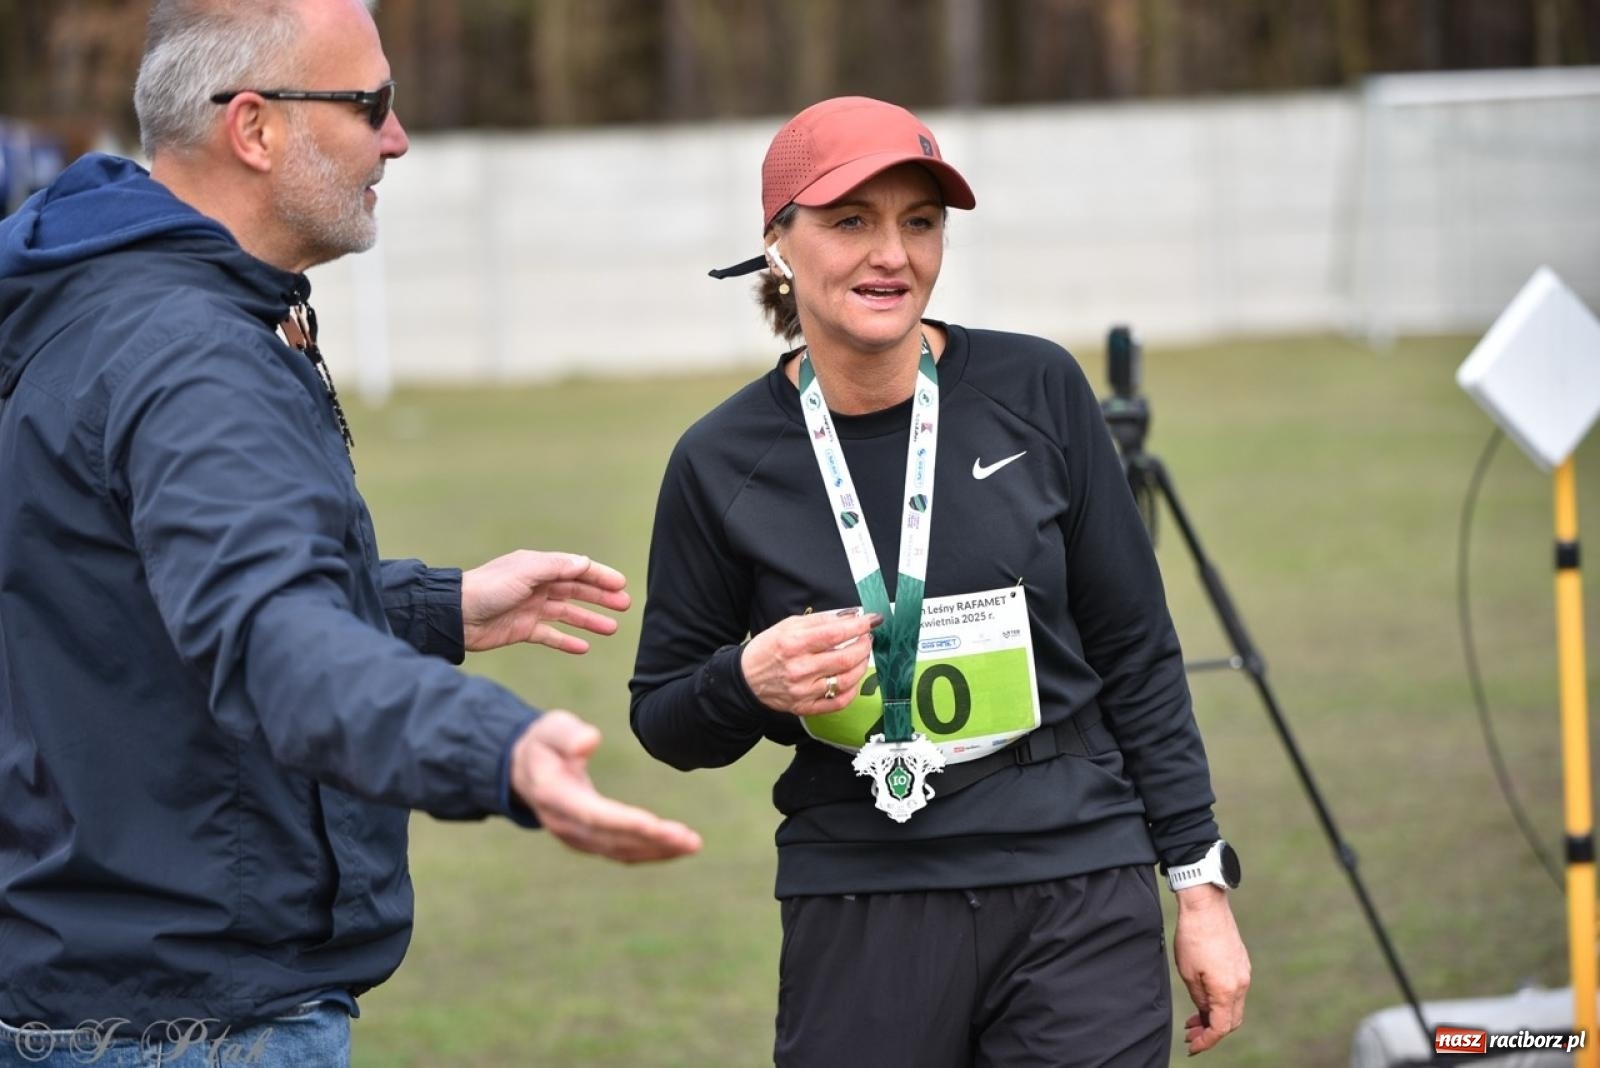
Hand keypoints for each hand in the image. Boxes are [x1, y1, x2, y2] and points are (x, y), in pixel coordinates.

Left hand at [461, 550, 629, 653]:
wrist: (455, 615)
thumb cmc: (488, 588)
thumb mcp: (525, 572)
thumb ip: (556, 567)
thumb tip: (585, 563)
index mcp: (538, 567)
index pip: (576, 570)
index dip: (599, 576)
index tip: (621, 584)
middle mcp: (536, 586)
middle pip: (576, 591)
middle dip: (601, 598)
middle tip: (625, 606)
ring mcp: (530, 608)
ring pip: (568, 614)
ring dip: (589, 620)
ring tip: (611, 628)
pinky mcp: (522, 629)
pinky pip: (550, 635)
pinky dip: (566, 641)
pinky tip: (584, 648)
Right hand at [510, 711, 701, 862]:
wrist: (525, 769)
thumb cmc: (544, 743)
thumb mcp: (549, 729)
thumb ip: (567, 735)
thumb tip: (590, 740)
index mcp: (553, 796)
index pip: (592, 814)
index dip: (625, 822)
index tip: (656, 824)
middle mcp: (564, 824)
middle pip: (612, 839)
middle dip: (652, 841)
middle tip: (690, 840)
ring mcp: (576, 838)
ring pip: (620, 851)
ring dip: (657, 851)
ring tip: (692, 844)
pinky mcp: (590, 841)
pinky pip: (622, 852)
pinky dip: (650, 852)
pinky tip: (677, 847)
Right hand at [740, 610, 879, 714]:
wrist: (746, 679)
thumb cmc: (767, 649)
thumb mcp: (788, 625)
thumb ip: (820, 620)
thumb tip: (849, 617)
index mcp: (793, 644)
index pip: (835, 634)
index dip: (858, 626)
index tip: (871, 620)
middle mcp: (799, 669)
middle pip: (845, 659)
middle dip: (864, 646)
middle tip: (866, 638)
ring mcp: (804, 691)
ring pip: (847, 680)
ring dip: (862, 665)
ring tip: (861, 655)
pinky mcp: (806, 707)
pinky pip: (839, 702)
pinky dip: (852, 690)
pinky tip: (852, 678)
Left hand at [1173, 885, 1250, 1054]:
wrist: (1206, 904)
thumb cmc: (1193, 936)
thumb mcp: (1188, 973)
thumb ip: (1199, 998)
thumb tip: (1205, 1012)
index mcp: (1227, 989)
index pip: (1221, 1027)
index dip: (1206, 1041)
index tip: (1192, 1046)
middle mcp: (1242, 983)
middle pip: (1231, 1021)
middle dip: (1211, 1031)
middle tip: (1190, 1033)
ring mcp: (1244, 972)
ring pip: (1233, 1006)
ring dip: (1216, 1015)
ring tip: (1194, 1019)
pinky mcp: (1241, 962)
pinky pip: (1234, 991)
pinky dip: (1220, 1001)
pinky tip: (1204, 999)